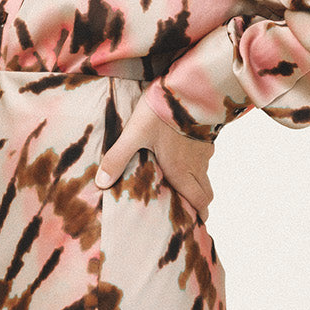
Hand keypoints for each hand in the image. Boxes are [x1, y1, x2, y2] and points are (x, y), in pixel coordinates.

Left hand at [94, 96, 214, 217]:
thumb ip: (118, 157)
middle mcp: (196, 164)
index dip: (199, 214)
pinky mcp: (207, 134)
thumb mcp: (134, 134)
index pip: (198, 200)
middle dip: (201, 204)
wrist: (189, 86)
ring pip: (205, 173)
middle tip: (194, 211)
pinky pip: (206, 155)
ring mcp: (204, 149)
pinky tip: (187, 154)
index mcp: (180, 169)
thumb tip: (101, 183)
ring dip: (198, 182)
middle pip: (206, 192)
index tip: (198, 223)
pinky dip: (199, 162)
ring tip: (186, 184)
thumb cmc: (162, 112)